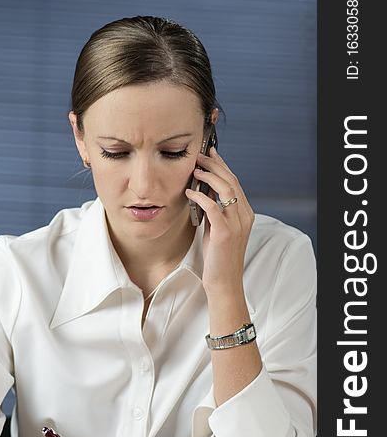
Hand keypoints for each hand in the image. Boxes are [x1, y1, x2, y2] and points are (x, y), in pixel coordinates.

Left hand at [185, 146, 254, 294]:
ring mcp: (237, 224)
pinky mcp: (226, 233)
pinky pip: (213, 207)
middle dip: (214, 165)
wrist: (224, 282)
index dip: (222, 166)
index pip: (235, 182)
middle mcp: (244, 216)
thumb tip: (203, 192)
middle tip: (199, 156)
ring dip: (209, 176)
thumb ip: (215, 211)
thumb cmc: (218, 258)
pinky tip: (190, 192)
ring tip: (194, 170)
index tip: (210, 154)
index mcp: (245, 214)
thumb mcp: (218, 229)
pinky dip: (201, 196)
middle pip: (231, 181)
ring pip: (226, 189)